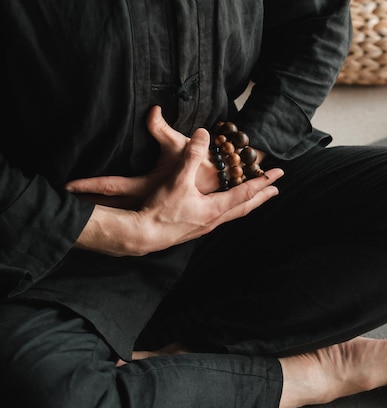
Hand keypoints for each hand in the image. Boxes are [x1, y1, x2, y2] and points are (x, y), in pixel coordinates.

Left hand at [66, 106, 219, 208]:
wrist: (220, 185)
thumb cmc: (201, 165)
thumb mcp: (181, 147)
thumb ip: (162, 129)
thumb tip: (151, 110)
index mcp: (147, 185)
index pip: (110, 186)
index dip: (88, 185)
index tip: (67, 186)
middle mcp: (145, 199)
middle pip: (107, 203)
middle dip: (86, 203)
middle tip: (60, 203)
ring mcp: (149, 205)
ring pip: (116, 210)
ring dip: (97, 210)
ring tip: (75, 209)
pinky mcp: (155, 206)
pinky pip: (127, 210)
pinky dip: (112, 211)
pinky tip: (103, 212)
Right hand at [70, 110, 283, 255]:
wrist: (142, 235)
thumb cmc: (160, 210)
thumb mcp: (178, 180)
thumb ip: (191, 156)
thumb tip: (203, 134)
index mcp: (215, 209)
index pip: (245, 192)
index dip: (262, 181)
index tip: (278, 174)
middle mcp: (214, 220)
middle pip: (245, 206)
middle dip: (261, 196)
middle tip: (275, 189)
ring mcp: (205, 226)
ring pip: (233, 213)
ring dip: (246, 203)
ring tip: (255, 198)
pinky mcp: (195, 228)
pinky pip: (221, 217)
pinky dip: (231, 209)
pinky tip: (225, 207)